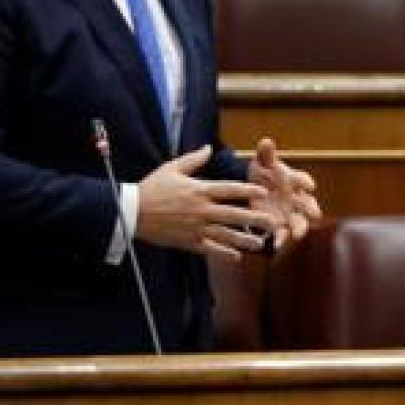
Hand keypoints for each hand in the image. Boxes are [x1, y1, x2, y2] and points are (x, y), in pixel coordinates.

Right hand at [136, 145, 278, 260]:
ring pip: (225, 235)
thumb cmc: (152, 187)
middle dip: (254, 218)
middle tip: (272, 221)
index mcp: (199, 190)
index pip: (229, 189)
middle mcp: (201, 209)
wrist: (132, 212)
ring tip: (260, 244)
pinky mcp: (188, 242)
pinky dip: (224, 253)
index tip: (263, 192)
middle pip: (233, 214)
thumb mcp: (172, 168)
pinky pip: (210, 249)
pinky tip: (237, 257)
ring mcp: (195, 227)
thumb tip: (208, 148)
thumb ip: (193, 159)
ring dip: (244, 240)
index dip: (248, 190)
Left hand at [247, 137, 320, 246]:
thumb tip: (266, 142)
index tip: (309, 186)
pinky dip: (280, 239)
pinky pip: (282, 234)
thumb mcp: (262, 162)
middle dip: (311, 209)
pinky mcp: (279, 226)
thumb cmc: (264, 172)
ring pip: (300, 222)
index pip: (302, 179)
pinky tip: (275, 245)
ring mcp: (290, 213)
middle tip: (314, 214)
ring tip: (297, 235)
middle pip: (308, 204)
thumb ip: (265, 153)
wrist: (255, 189)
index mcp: (293, 180)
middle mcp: (297, 198)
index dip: (306, 182)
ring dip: (300, 228)